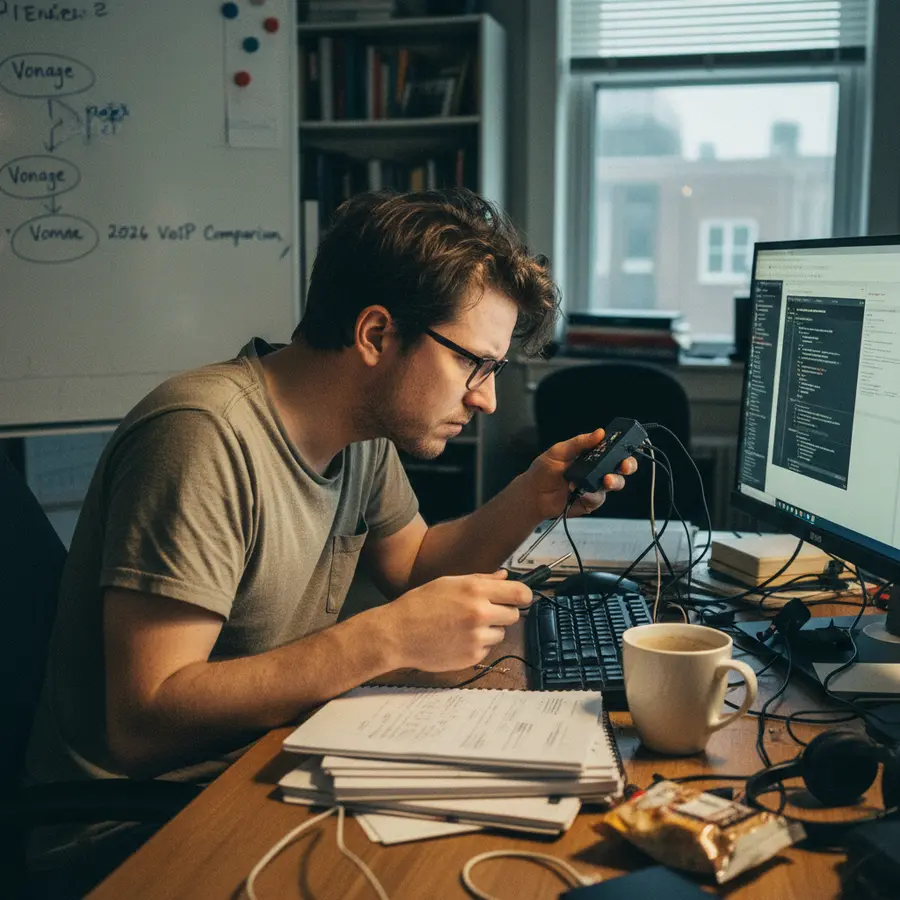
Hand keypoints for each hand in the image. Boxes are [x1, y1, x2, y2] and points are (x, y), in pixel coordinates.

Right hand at [381, 571, 532, 671]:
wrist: (398, 634)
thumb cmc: (420, 605)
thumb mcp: (449, 582)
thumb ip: (481, 580)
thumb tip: (504, 576)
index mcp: (476, 590)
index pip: (520, 593)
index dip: (523, 595)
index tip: (521, 598)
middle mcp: (480, 613)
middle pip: (514, 615)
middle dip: (503, 612)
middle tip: (484, 611)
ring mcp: (477, 637)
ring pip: (501, 633)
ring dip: (490, 629)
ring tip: (464, 625)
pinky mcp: (472, 656)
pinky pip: (487, 648)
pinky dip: (477, 644)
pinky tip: (457, 638)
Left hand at [526, 428, 637, 519]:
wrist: (533, 494)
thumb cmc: (544, 470)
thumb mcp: (559, 451)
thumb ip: (579, 442)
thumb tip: (599, 433)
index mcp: (591, 455)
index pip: (613, 449)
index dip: (623, 448)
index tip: (625, 447)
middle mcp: (596, 470)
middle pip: (621, 467)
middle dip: (627, 466)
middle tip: (624, 466)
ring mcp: (595, 486)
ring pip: (615, 484)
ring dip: (613, 481)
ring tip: (605, 480)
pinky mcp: (590, 501)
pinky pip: (598, 498)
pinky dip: (592, 495)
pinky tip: (582, 492)